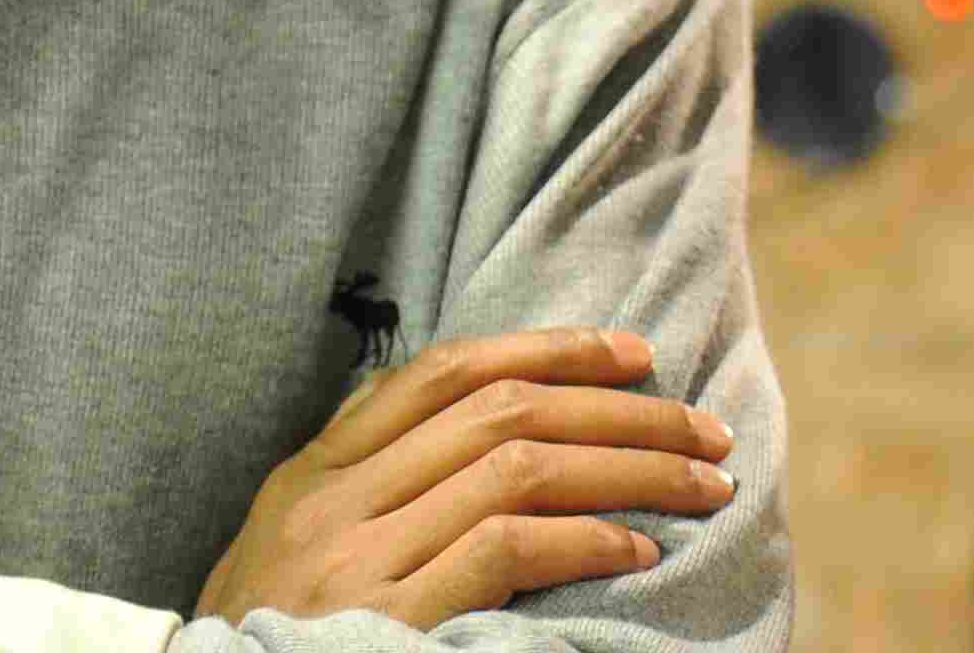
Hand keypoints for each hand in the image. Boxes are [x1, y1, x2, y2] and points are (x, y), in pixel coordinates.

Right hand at [196, 327, 735, 624]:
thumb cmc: (269, 644)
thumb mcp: (294, 549)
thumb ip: (368, 484)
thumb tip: (482, 425)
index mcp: (314, 472)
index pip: (445, 373)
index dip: (550, 350)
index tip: (635, 354)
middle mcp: (334, 502)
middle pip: (501, 413)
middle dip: (619, 411)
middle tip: (704, 427)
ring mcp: (357, 562)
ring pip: (518, 469)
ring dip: (629, 470)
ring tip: (700, 483)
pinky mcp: (389, 623)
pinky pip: (506, 550)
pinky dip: (585, 539)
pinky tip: (637, 549)